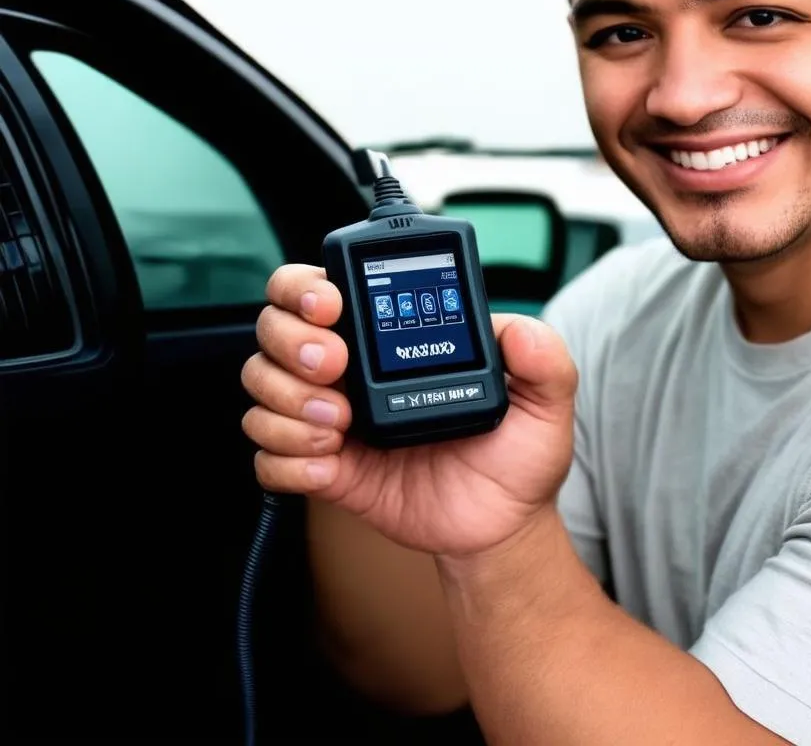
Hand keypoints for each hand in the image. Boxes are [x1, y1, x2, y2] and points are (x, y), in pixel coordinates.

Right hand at [241, 264, 577, 556]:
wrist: (500, 526)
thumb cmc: (515, 456)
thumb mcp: (545, 401)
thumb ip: (542, 357)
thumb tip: (516, 329)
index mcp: (392, 340)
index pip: (321, 288)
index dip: (306, 287)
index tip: (331, 305)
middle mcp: (352, 370)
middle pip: (274, 330)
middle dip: (291, 342)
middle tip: (334, 366)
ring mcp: (332, 419)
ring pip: (262, 388)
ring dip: (288, 403)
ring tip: (338, 425)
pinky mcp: (326, 468)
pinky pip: (269, 458)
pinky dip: (287, 459)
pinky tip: (330, 464)